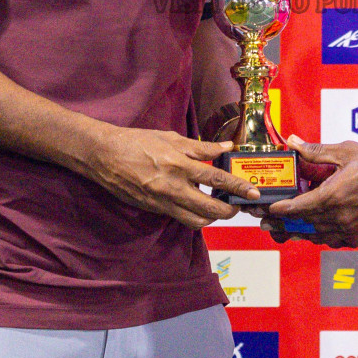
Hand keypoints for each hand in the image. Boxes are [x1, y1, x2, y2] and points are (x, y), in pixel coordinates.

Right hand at [87, 128, 260, 228]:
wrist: (104, 156)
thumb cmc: (137, 141)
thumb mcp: (171, 138)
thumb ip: (200, 146)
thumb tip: (225, 146)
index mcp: (179, 164)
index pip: (216, 178)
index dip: (237, 187)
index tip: (253, 193)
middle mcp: (172, 187)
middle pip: (210, 209)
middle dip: (229, 211)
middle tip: (237, 205)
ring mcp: (162, 202)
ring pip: (195, 220)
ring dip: (211, 217)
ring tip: (218, 206)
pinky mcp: (153, 210)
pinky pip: (179, 217)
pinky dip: (192, 214)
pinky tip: (196, 204)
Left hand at [264, 136, 357, 244]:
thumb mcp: (345, 152)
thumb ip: (317, 151)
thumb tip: (294, 142)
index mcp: (332, 196)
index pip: (298, 207)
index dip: (281, 210)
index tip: (269, 210)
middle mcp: (339, 216)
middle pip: (305, 224)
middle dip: (286, 223)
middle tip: (270, 222)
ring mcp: (350, 228)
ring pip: (319, 235)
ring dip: (303, 232)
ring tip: (290, 229)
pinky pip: (336, 240)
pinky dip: (324, 236)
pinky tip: (319, 231)